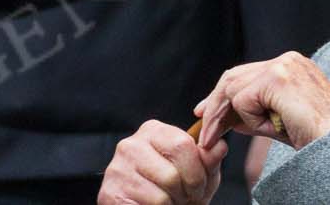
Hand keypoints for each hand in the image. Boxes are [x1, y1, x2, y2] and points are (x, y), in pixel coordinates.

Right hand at [97, 119, 225, 204]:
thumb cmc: (177, 189)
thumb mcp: (199, 173)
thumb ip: (209, 160)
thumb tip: (219, 145)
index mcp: (153, 131)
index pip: (183, 145)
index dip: (197, 172)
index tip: (197, 185)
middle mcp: (131, 145)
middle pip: (172, 174)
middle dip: (185, 193)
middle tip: (182, 196)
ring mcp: (117, 168)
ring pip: (161, 195)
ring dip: (172, 204)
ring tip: (168, 201)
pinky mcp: (110, 192)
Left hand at [192, 52, 329, 150]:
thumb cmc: (318, 138)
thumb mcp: (281, 122)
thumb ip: (255, 113)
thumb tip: (229, 116)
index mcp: (292, 65)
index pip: (246, 74)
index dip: (224, 93)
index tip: (206, 110)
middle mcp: (287, 59)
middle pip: (235, 76)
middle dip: (215, 103)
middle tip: (203, 126)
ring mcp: (282, 66)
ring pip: (235, 88)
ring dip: (233, 116)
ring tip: (242, 135)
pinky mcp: (276, 79)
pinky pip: (243, 101)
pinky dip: (251, 120)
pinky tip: (273, 128)